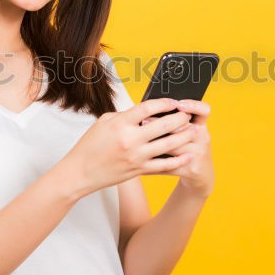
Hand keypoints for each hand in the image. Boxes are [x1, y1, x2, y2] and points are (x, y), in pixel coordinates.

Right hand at [61, 98, 198, 196]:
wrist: (80, 172)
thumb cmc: (90, 146)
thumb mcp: (104, 123)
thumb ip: (125, 115)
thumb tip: (145, 111)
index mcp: (121, 123)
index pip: (148, 108)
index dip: (164, 102)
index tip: (173, 101)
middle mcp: (130, 139)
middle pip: (163, 124)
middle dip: (180, 118)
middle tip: (188, 115)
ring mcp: (136, 156)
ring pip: (168, 144)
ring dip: (184, 136)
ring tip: (194, 131)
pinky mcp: (139, 170)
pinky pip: (164, 165)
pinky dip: (178, 160)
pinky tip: (187, 154)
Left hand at [141, 99, 213, 197]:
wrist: (202, 173)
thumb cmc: (190, 146)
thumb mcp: (191, 131)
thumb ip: (177, 121)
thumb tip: (151, 111)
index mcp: (201, 125)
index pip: (204, 111)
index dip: (193, 106)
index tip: (179, 105)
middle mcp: (202, 138)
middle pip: (183, 128)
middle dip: (163, 123)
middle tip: (144, 120)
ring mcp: (197, 155)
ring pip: (174, 147)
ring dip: (155, 143)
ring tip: (140, 139)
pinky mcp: (190, 169)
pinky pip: (168, 165)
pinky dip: (153, 163)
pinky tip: (140, 160)